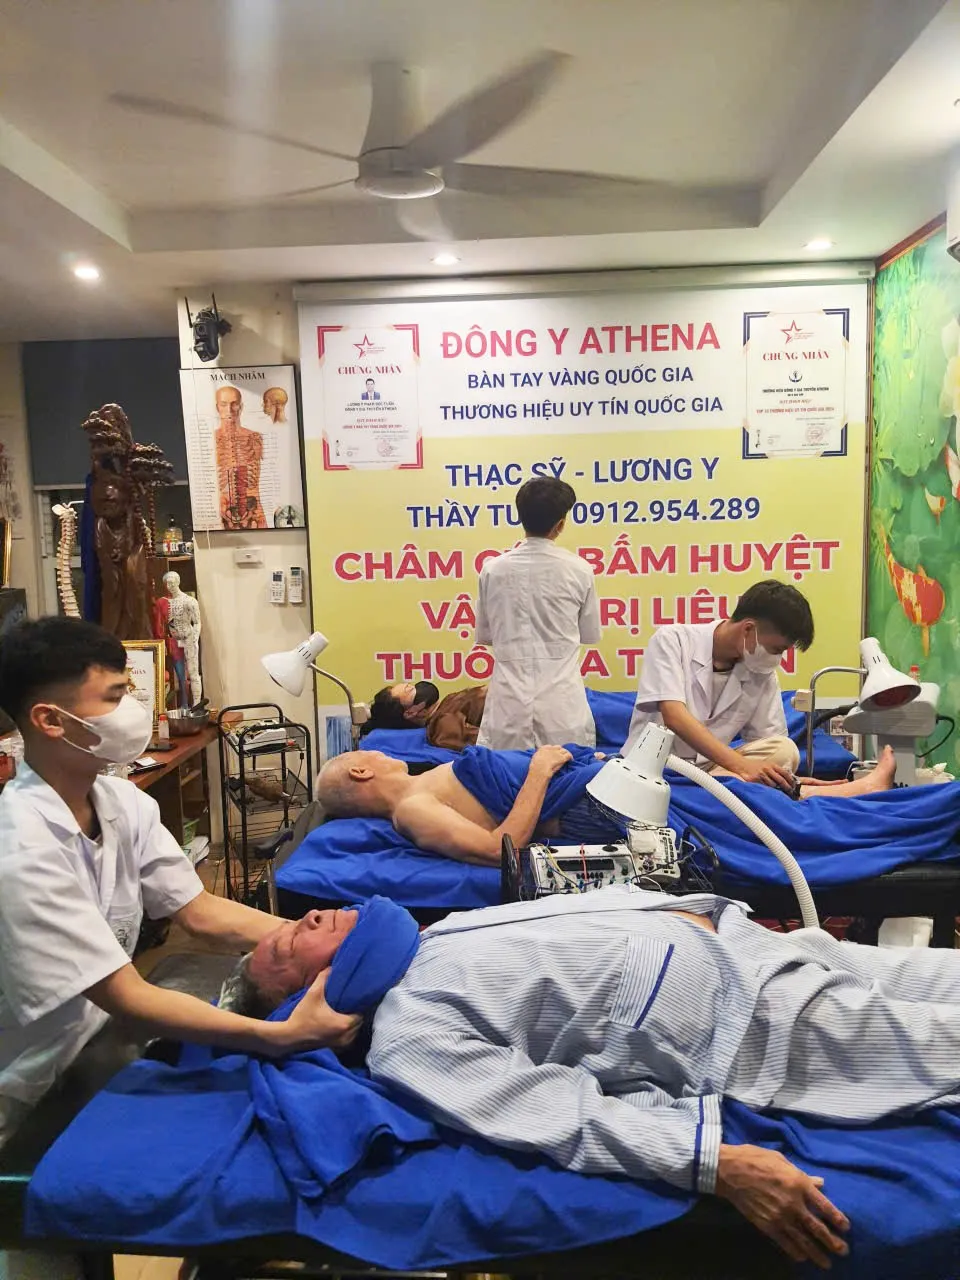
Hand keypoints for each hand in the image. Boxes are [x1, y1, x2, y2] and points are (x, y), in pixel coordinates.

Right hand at [280, 969, 361, 1053]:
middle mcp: (346, 1037)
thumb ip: (323, 978)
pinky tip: (337, 1025)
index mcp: (344, 1024)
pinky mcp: (334, 1050)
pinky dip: (345, 1033)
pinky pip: (347, 1040)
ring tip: (344, 1014)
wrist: (288, 1038)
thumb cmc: (302, 1016)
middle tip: (349, 1004)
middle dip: (355, 1014)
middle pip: (359, 1024)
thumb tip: (331, 966)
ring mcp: (340, 1046)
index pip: (361, 1014)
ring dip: (351, 1025)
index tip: (353, 998)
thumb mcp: (313, 994)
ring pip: (354, 1033)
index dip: (358, 1005)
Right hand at [530, 745, 572, 777]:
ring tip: (566, 758)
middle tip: (560, 756)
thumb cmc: (535, 767)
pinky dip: (570, 757)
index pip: (550, 747)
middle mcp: (551, 749)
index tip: (553, 754)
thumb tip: (539, 758)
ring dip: (565, 754)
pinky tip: (571, 760)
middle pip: (558, 747)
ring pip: (564, 751)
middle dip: (559, 751)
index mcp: (543, 748)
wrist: (540, 769)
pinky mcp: (562, 758)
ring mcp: (557, 753)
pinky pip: (568, 755)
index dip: (552, 751)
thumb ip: (538, 756)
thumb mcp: (534, 759)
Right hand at [716, 1144, 848, 1269]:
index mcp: (799, 1183)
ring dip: (818, 1253)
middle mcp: (794, 1203)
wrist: (729, 1170)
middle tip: (843, 1251)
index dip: (837, 1219)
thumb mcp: (782, 1160)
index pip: (825, 1206)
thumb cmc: (756, 1159)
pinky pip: (785, 1243)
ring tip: (827, 1263)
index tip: (846, 1228)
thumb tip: (820, 1183)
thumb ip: (803, 1175)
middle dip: (832, 1242)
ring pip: (804, 1241)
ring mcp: (780, 1216)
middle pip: (818, 1228)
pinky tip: (802, 1258)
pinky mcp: (767, 1226)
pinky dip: (796, 1252)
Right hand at [735, 757, 795, 793]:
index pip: (785, 773)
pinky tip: (768, 792)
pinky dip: (767, 790)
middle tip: (790, 792)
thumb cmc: (754, 766)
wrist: (741, 764)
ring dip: (776, 790)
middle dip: (787, 787)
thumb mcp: (766, 765)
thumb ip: (774, 771)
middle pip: (781, 780)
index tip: (794, 786)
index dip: (790, 780)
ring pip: (773, 785)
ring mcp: (761, 774)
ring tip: (778, 794)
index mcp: (772, 765)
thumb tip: (785, 780)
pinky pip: (764, 787)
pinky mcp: (755, 779)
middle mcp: (767, 769)